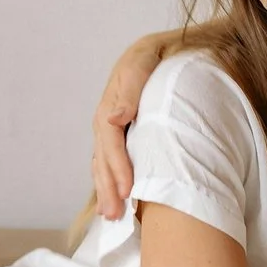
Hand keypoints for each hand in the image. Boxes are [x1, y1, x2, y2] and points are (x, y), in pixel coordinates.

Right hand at [90, 35, 170, 221]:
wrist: (163, 49)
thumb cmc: (157, 55)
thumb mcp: (143, 61)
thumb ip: (130, 88)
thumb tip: (114, 117)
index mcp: (111, 105)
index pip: (111, 143)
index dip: (117, 168)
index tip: (128, 192)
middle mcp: (107, 121)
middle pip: (103, 160)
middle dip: (108, 189)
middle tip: (114, 216)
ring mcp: (113, 131)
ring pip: (104, 165)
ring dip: (106, 191)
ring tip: (111, 218)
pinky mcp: (122, 137)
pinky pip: (111, 163)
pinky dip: (111, 183)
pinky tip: (114, 202)